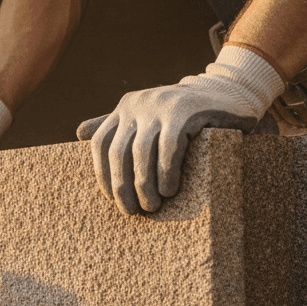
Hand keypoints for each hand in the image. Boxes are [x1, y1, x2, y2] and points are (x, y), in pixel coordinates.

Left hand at [76, 46, 283, 213]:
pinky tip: (170, 189)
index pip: (101, 143)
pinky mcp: (185, 110)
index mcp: (125, 107)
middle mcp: (138, 103)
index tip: (113, 199)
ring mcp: (161, 105)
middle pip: (119, 151)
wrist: (227, 94)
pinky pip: (169, 147)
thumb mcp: (146, 117)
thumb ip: (115, 125)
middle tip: (133, 211)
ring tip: (152, 205)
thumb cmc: (183, 114)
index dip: (103, 174)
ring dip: (144, 184)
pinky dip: (166, 172)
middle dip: (122, 186)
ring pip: (142, 152)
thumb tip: (79, 132)